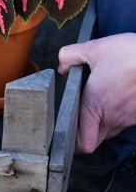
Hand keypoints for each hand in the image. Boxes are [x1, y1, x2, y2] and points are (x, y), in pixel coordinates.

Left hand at [58, 33, 135, 152]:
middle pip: (97, 138)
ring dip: (104, 119)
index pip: (84, 143)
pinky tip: (117, 93)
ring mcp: (130, 117)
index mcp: (95, 106)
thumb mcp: (92, 49)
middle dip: (86, 131)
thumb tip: (62, 66)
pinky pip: (127, 120)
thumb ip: (69, 56)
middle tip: (79, 114)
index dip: (73, 143)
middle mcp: (113, 117)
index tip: (67, 133)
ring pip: (112, 128)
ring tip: (100, 98)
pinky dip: (120, 112)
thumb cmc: (129, 54)